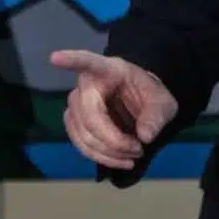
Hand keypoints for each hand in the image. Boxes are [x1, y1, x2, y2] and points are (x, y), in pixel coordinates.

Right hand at [51, 49, 178, 168]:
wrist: (140, 102)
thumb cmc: (148, 95)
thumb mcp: (163, 102)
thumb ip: (156, 116)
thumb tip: (145, 135)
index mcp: (108, 70)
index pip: (87, 62)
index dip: (71, 60)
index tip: (55, 58)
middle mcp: (86, 83)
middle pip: (89, 116)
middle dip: (114, 141)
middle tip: (139, 150)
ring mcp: (76, 103)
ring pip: (83, 133)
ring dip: (108, 152)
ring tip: (133, 157)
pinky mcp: (74, 121)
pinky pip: (79, 142)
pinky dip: (99, 156)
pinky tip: (117, 160)